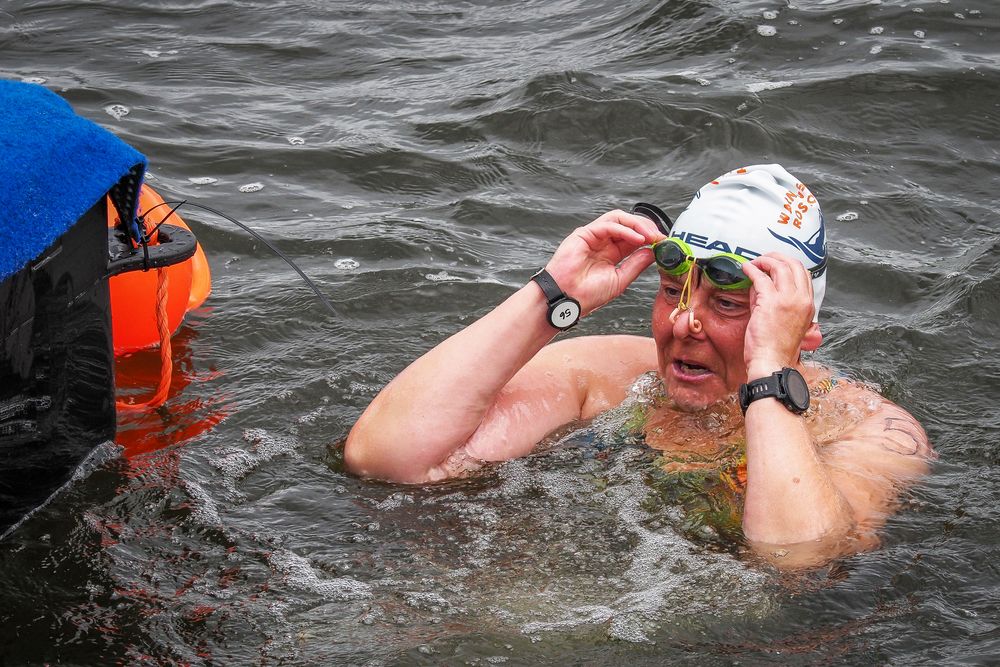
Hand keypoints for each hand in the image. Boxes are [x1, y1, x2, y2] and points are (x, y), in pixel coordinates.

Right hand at [543, 210, 663, 314]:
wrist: (567, 301)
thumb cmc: (587, 295)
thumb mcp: (620, 280)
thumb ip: (636, 265)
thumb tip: (653, 252)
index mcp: (611, 253)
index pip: (633, 237)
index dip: (650, 237)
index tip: (665, 243)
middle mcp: (602, 242)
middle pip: (628, 224)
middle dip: (647, 228)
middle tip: (660, 237)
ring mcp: (593, 236)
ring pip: (619, 219)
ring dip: (638, 225)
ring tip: (652, 236)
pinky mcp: (584, 234)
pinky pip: (609, 225)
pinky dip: (625, 229)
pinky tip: (637, 238)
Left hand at [741, 253, 815, 377]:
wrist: (772, 362)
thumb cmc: (776, 347)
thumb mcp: (784, 321)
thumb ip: (774, 301)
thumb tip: (761, 284)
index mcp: (808, 305)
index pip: (804, 274)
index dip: (788, 265)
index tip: (775, 264)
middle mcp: (801, 299)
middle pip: (794, 264)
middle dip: (778, 257)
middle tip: (764, 258)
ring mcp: (787, 299)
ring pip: (779, 266)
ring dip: (764, 260)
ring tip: (754, 263)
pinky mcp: (770, 302)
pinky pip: (760, 277)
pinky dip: (752, 269)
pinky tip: (745, 268)